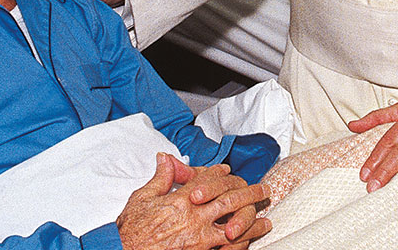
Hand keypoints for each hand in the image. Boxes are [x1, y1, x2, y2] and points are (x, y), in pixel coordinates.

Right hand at [117, 154, 270, 249]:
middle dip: (249, 194)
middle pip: (229, 200)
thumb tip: (166, 158)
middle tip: (263, 190)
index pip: (207, 180)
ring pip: (234, 227)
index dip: (220, 174)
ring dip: (252, 222)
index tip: (228, 171)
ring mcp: (199, 238)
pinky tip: (250, 243)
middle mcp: (194, 216)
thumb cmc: (131, 229)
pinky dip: (241, 246)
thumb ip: (160, 178)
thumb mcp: (142, 197)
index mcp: (181, 199)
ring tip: (266, 220)